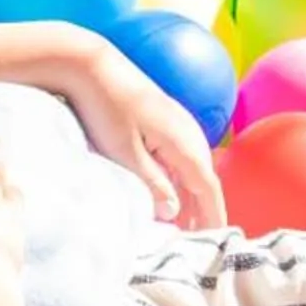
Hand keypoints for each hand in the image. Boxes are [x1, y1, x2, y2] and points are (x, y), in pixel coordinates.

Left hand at [58, 46, 222, 229]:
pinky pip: (180, 157)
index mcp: (185, 144)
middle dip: (204, 211)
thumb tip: (174, 213)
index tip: (215, 242)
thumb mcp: (125, 153)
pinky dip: (179, 179)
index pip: (208, 189)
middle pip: (204, 180)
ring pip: (192, 169)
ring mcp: (178, 123)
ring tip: (185, 225)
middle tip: (199, 242)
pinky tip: (168, 191)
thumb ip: (151, 184)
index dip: (213, 217)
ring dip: (191, 196)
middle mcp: (189, 132)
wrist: (90, 63)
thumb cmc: (105, 108)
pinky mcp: (164, 119)